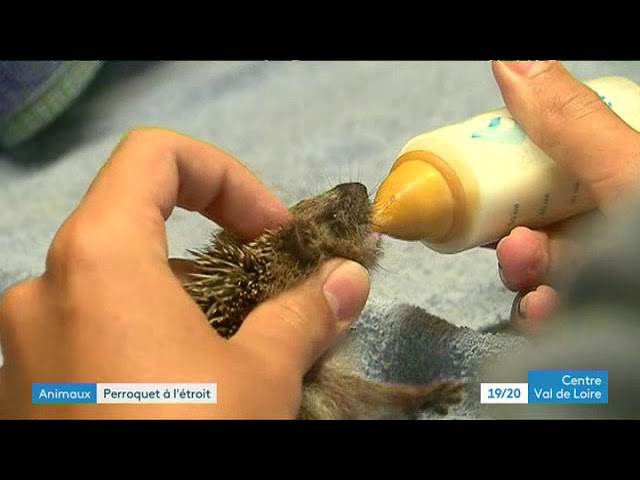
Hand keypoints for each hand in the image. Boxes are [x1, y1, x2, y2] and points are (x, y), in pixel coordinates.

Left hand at [0, 128, 370, 418]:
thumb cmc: (185, 437)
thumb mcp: (257, 379)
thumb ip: (303, 314)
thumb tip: (350, 278)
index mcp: (96, 257)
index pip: (155, 158)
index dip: (226, 178)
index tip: (271, 234)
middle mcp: (45, 286)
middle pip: (143, 226)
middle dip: (221, 256)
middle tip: (273, 298)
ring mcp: (25, 341)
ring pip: (122, 288)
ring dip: (191, 306)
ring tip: (242, 353)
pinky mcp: (26, 388)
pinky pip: (95, 334)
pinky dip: (150, 339)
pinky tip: (190, 389)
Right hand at [488, 61, 639, 331]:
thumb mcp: (628, 172)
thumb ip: (571, 123)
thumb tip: (511, 62)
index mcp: (618, 181)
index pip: (554, 164)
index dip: (515, 165)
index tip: (485, 172)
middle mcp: (607, 227)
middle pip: (539, 220)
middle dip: (515, 230)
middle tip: (514, 241)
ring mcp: (600, 276)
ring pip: (538, 271)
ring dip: (523, 272)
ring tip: (532, 277)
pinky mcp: (588, 320)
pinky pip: (549, 316)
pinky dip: (539, 316)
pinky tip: (547, 314)